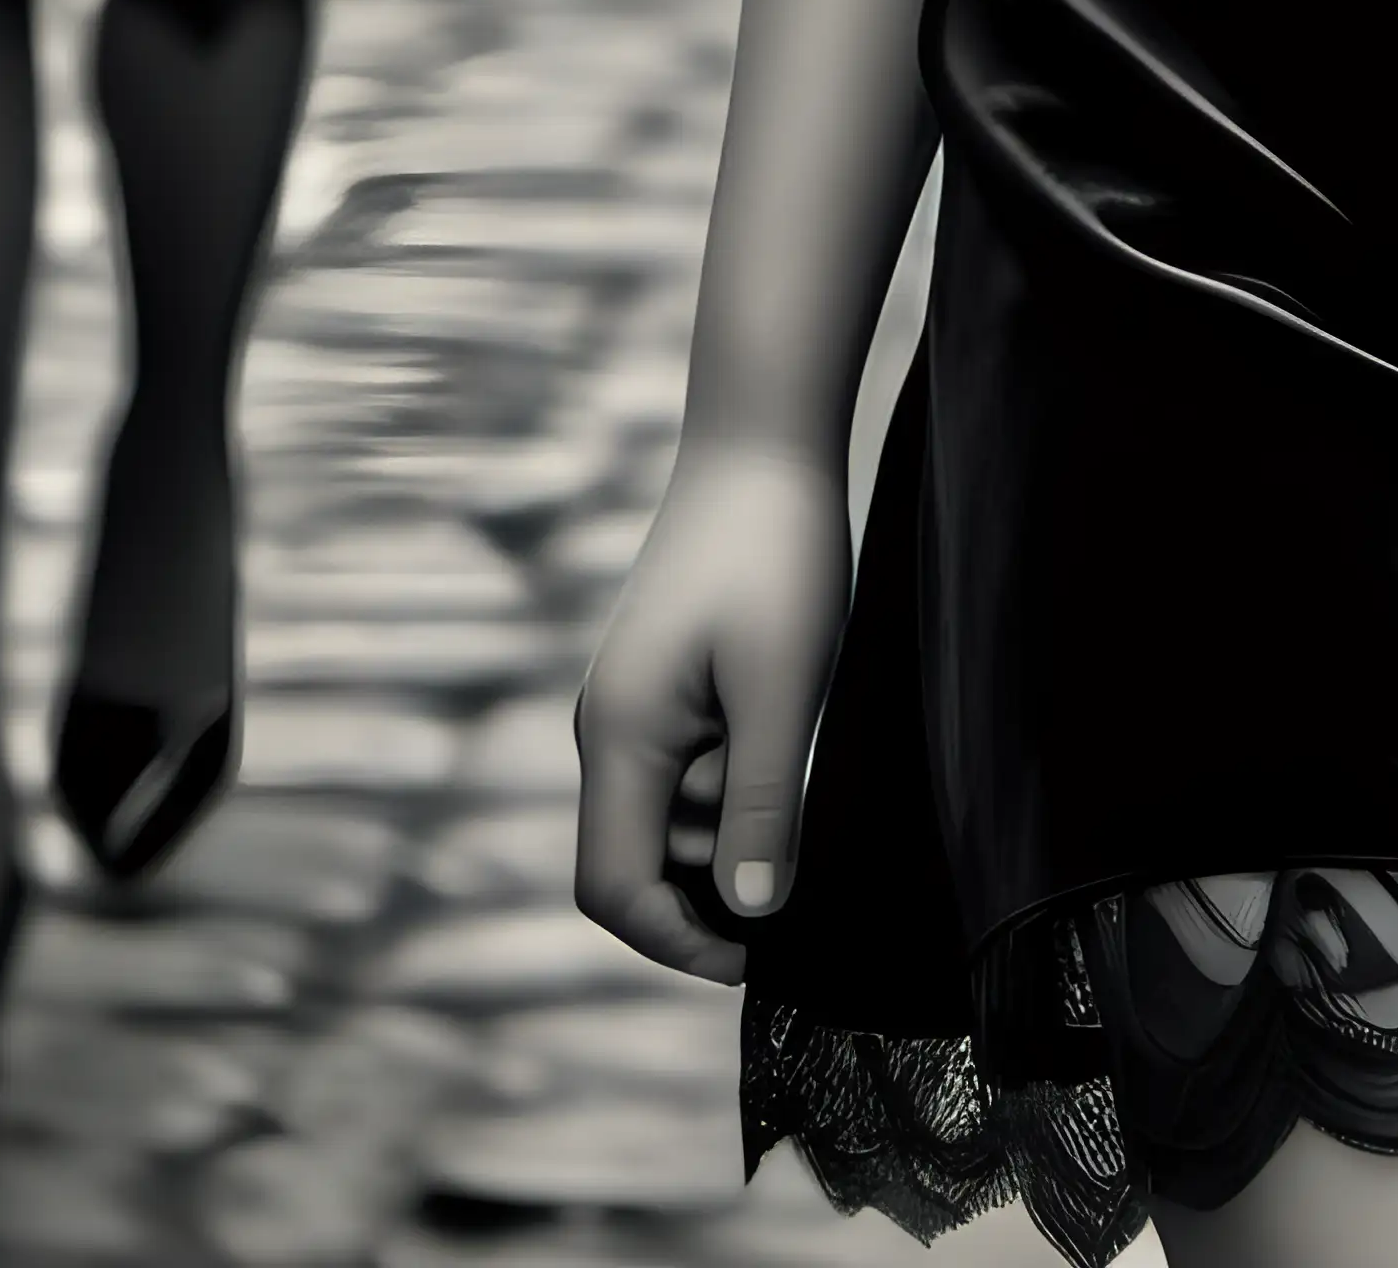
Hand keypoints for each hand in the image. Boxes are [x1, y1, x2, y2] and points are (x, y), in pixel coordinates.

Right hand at [575, 441, 851, 978]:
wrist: (762, 441)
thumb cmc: (775, 554)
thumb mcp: (782, 688)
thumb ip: (760, 807)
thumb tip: (751, 916)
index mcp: (620, 735)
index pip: (613, 888)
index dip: (677, 941)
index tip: (758, 956)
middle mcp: (607, 726)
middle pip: (636, 860)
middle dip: (710, 875)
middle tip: (790, 832)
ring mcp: (631, 702)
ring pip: (668, 814)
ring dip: (728, 817)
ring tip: (788, 742)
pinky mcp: (663, 680)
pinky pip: (685, 766)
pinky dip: (730, 774)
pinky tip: (778, 722)